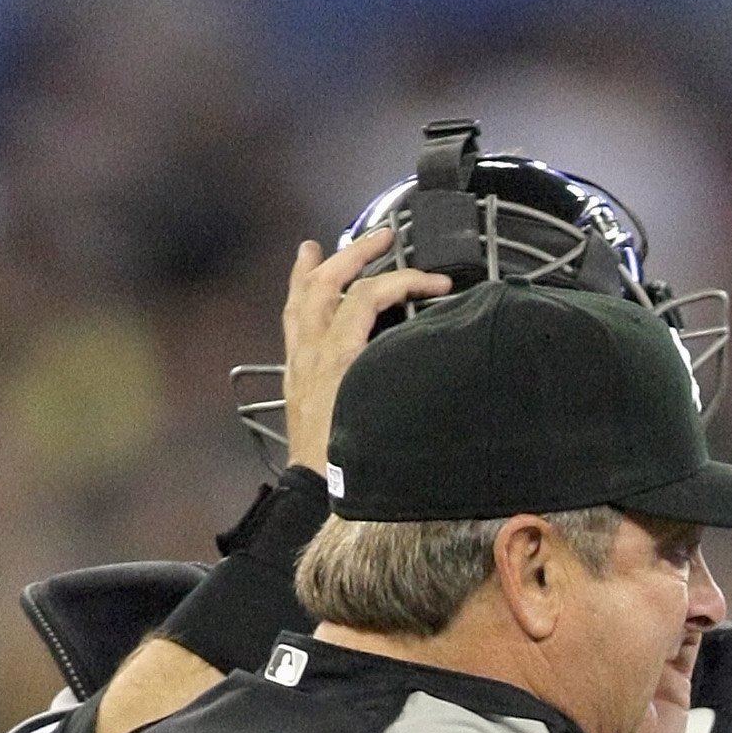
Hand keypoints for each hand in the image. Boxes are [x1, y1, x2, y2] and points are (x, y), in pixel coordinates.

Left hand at [282, 229, 448, 471]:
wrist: (317, 496)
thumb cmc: (353, 461)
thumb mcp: (385, 412)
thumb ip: (402, 372)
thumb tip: (428, 344)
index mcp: (338, 356)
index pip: (369, 296)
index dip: (406, 281)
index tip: (439, 284)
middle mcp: (312, 350)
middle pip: (329, 283)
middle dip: (358, 253)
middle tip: (385, 237)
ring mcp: (299, 360)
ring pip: (301, 298)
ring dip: (313, 268)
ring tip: (316, 247)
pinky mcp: (294, 376)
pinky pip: (292, 322)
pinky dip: (297, 298)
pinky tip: (300, 290)